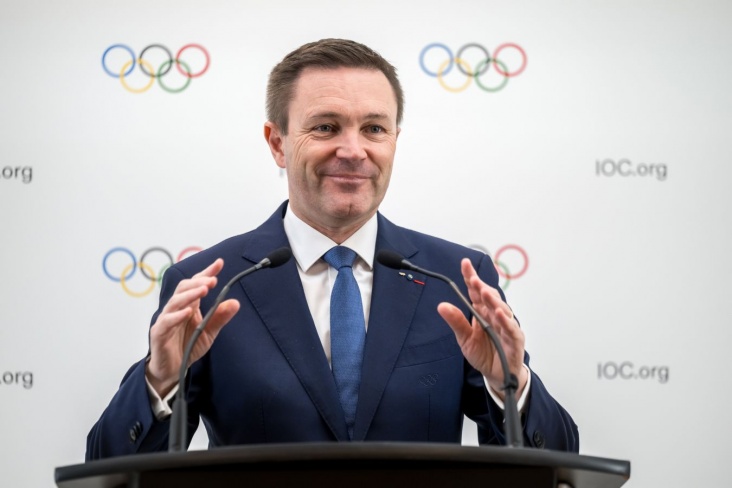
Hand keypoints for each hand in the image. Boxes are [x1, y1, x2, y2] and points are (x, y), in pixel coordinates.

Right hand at [145, 259, 239, 396]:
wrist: (173, 369)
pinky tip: (188, 312)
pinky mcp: (159, 333)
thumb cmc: (188, 346)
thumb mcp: (209, 331)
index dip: (206, 273)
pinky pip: (166, 322)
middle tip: (212, 280)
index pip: (196, 284)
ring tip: (203, 290)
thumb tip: (235, 302)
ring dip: (189, 295)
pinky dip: (176, 316)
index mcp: (189, 305)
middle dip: (198, 282)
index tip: (219, 263)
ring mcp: (166, 320)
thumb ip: (220, 317)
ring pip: (175, 302)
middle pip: (184, 289)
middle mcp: (176, 309)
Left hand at [437, 258, 527, 399]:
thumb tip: (441, 306)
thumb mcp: (464, 338)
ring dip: (493, 301)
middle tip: (472, 279)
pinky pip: (511, 329)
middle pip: (490, 298)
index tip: (465, 264)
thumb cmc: (484, 353)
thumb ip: (456, 321)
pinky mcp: (515, 341)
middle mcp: (496, 316)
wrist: (496, 375)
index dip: (471, 277)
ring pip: (502, 310)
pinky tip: (499, 314)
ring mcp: (507, 327)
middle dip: (481, 287)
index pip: (476, 292)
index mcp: (483, 312)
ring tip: (484, 292)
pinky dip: (506, 321)